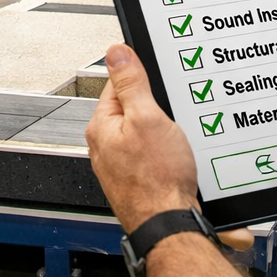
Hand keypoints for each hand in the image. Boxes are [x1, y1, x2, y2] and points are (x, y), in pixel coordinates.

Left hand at [85, 44, 198, 231]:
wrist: (170, 225)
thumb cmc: (158, 181)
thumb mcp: (148, 118)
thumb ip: (131, 83)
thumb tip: (117, 52)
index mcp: (101, 125)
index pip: (118, 84)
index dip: (143, 80)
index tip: (159, 84)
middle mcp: (105, 145)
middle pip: (133, 109)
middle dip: (155, 110)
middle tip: (171, 120)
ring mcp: (120, 164)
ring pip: (144, 133)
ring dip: (162, 134)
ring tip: (174, 145)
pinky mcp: (136, 178)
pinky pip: (150, 154)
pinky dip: (164, 154)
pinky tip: (175, 161)